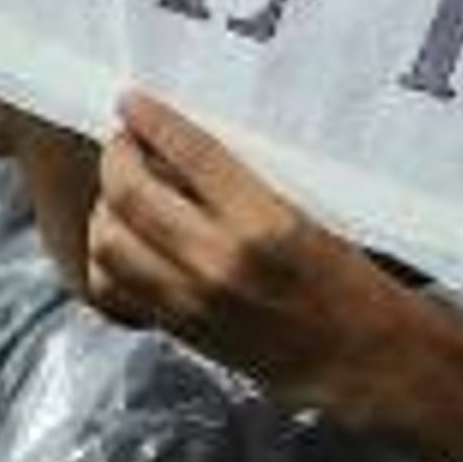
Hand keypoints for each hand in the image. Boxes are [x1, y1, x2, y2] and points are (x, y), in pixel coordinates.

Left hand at [86, 91, 445, 420]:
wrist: (358, 360)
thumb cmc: (351, 281)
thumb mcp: (315, 216)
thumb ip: (252, 185)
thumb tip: (191, 147)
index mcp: (266, 224)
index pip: (192, 154)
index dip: (154, 120)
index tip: (135, 101)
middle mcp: (219, 261)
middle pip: (132, 195)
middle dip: (117, 157)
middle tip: (124, 141)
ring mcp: (190, 300)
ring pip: (109, 241)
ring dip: (104, 206)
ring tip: (120, 189)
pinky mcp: (178, 329)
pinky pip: (113, 289)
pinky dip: (106, 260)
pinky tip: (123, 242)